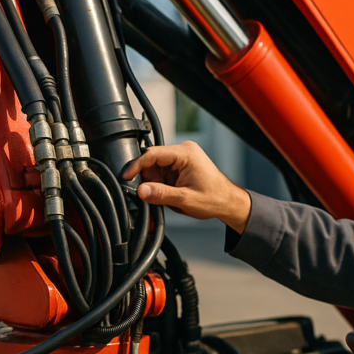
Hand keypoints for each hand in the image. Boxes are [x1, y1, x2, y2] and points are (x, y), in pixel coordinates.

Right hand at [121, 141, 251, 232]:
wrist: (228, 202)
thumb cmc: (214, 199)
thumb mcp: (185, 200)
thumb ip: (162, 195)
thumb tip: (141, 191)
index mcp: (186, 154)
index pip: (152, 154)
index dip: (136, 165)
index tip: (125, 177)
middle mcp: (183, 151)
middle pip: (152, 161)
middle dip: (148, 178)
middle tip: (151, 195)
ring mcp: (182, 158)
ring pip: (155, 168)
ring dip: (155, 183)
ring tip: (168, 196)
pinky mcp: (180, 166)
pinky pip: (162, 173)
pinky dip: (160, 184)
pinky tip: (170, 193)